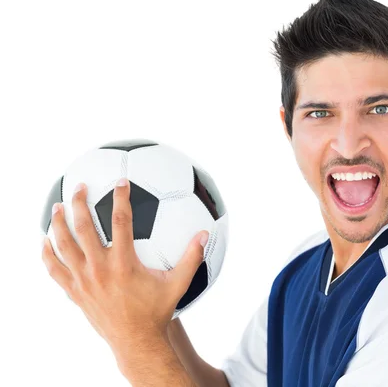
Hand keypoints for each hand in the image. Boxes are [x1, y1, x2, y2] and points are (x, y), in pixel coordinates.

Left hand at [41, 177, 207, 352]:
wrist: (135, 341)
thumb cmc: (156, 311)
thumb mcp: (178, 284)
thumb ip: (192, 258)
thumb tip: (204, 235)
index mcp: (124, 263)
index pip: (121, 221)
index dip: (121, 197)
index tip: (121, 182)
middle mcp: (100, 269)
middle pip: (84, 227)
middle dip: (80, 203)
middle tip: (81, 187)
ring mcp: (84, 281)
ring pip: (64, 246)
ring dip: (58, 224)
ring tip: (57, 207)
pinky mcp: (75, 292)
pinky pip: (55, 270)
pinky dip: (47, 254)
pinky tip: (45, 242)